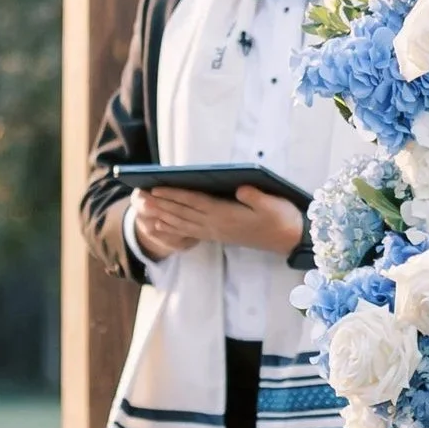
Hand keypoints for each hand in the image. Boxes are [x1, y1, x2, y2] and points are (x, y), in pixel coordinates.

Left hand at [132, 185, 303, 258]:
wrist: (289, 240)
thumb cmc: (281, 217)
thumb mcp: (273, 204)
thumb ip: (256, 196)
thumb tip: (240, 188)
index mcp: (227, 214)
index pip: (195, 202)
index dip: (175, 194)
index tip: (157, 187)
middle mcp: (216, 225)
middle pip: (182, 212)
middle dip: (160, 204)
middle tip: (139, 197)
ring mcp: (215, 232)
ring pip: (182, 223)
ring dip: (161, 215)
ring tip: (143, 208)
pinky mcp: (217, 236)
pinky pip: (188, 233)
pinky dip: (171, 228)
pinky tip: (159, 225)